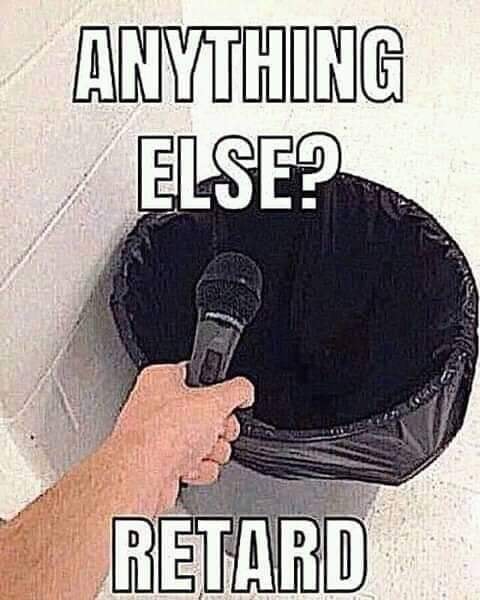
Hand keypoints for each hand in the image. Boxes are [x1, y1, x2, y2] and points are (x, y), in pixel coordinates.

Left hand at [110, 363, 253, 512]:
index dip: (218, 390)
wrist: (142, 477)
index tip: (228, 400)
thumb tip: (245, 391)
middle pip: (205, 413)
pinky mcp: (161, 465)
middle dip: (219, 427)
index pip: (198, 376)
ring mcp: (157, 437)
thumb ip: (237, 390)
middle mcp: (155, 406)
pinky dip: (199, 469)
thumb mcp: (214, 401)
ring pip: (202, 441)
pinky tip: (192, 467)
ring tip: (203, 451)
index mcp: (160, 379)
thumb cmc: (161, 434)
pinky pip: (194, 464)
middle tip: (216, 429)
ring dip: (212, 450)